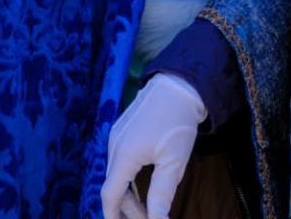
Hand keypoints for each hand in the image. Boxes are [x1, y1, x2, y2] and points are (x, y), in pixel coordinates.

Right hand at [102, 73, 205, 218]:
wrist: (179, 85)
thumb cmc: (178, 123)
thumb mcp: (174, 160)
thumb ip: (161, 193)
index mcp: (124, 154)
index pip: (110, 194)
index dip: (113, 216)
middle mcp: (114, 146)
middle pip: (113, 186)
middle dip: (127, 207)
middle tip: (149, 217)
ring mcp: (116, 137)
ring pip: (116, 174)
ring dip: (128, 193)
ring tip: (148, 206)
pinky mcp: (121, 131)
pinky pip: (119, 161)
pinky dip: (128, 178)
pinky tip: (143, 185)